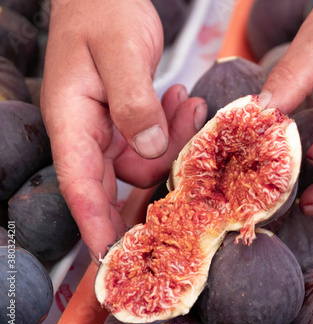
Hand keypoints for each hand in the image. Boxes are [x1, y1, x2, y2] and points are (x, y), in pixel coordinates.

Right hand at [41, 0, 206, 261]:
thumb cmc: (103, 12)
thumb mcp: (120, 53)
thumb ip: (134, 104)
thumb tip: (150, 151)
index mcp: (71, 119)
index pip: (78, 184)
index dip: (93, 223)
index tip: (110, 256)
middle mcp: (87, 130)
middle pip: (120, 178)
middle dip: (157, 170)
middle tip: (187, 134)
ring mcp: (108, 126)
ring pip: (145, 158)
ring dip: (172, 139)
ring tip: (186, 103)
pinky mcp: (127, 119)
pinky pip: (154, 139)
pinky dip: (171, 126)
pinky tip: (180, 100)